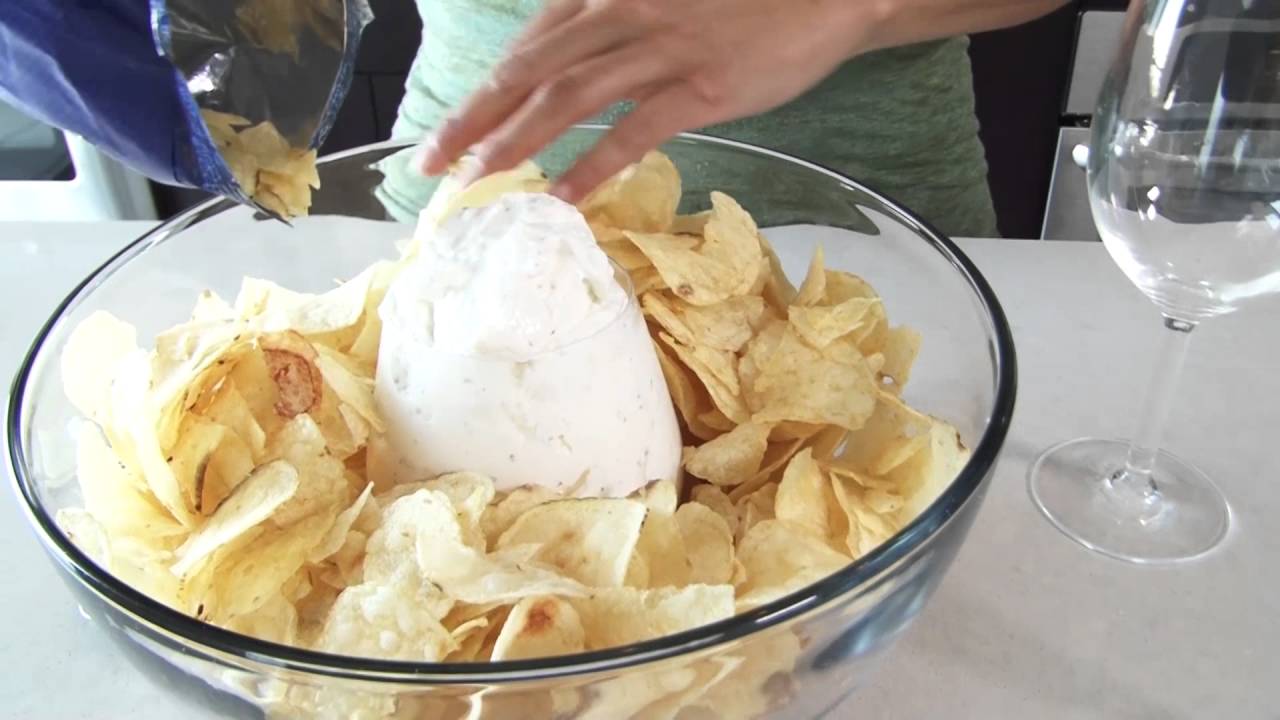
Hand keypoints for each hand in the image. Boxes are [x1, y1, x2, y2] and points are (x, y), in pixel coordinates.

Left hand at [417, 0, 868, 200]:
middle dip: (475, 119)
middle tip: (431, 164)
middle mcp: (625, 12)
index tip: (452, 127)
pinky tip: (561, 197)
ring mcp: (662, 50)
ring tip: (476, 182)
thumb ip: (612, 19)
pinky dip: (593, 165)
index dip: (484, 88)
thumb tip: (568, 62)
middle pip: (531, 71)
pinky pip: (634, 131)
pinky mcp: (701, 88)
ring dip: (515, 142)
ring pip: (568, 99)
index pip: (530, 43)